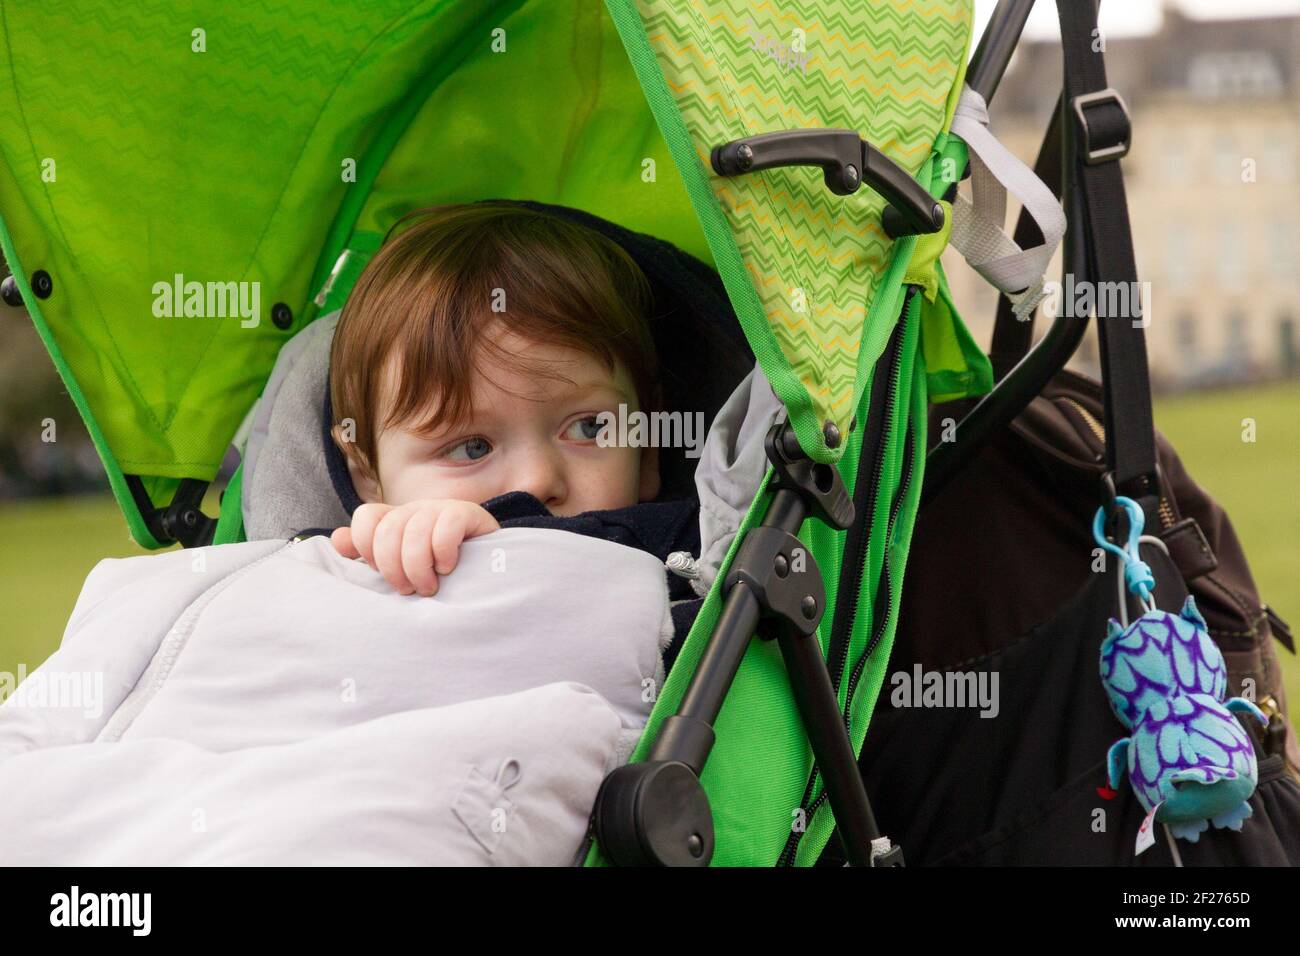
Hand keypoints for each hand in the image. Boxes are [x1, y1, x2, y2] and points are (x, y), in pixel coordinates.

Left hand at [330, 499, 499, 595]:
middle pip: (389, 529)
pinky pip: (446, 526)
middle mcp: (415, 510)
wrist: (488, 573)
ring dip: (419, 567)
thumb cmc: (436, 575)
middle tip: (408, 590)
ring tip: (429, 588)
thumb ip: (368, 555)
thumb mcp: (400, 569)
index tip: (380, 574)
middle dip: (394, 567)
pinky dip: (443, 552)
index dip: (367, 547)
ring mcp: (441, 509)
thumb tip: (337, 540)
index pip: (366, 517)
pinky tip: (449, 568)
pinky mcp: (468, 514)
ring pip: (416, 531)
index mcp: (395, 520)